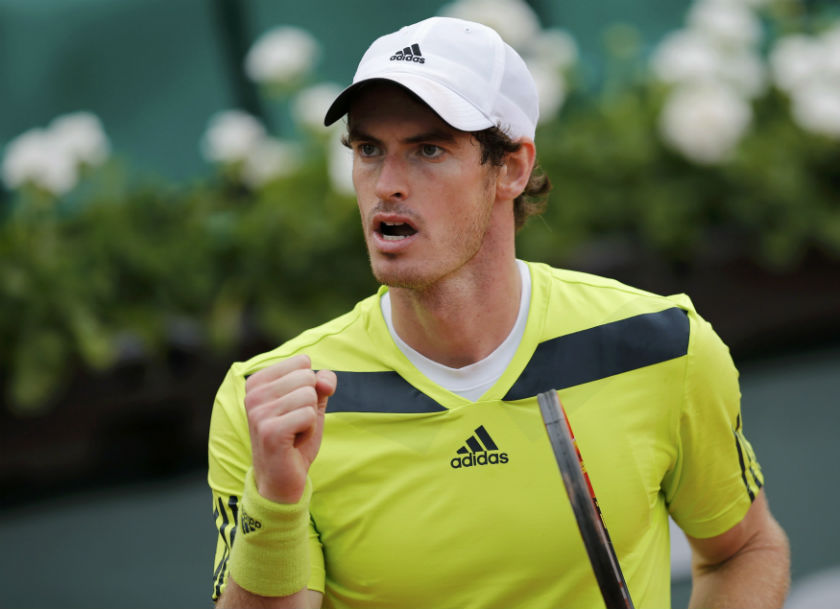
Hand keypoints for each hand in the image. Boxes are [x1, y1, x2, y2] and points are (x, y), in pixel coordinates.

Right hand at [244, 354, 336, 503]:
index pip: (302, 362)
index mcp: (258, 381)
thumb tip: (325, 380)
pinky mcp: (270, 430)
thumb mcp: (311, 404)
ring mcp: (258, 412)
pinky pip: (309, 415)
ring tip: (294, 433)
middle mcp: (253, 394)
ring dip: (310, 419)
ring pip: (309, 396)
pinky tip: (294, 443)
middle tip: (295, 424)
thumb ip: (321, 383)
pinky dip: (310, 430)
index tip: (294, 409)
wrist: (282, 480)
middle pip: (307, 377)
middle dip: (310, 403)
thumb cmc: (295, 439)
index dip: (309, 387)